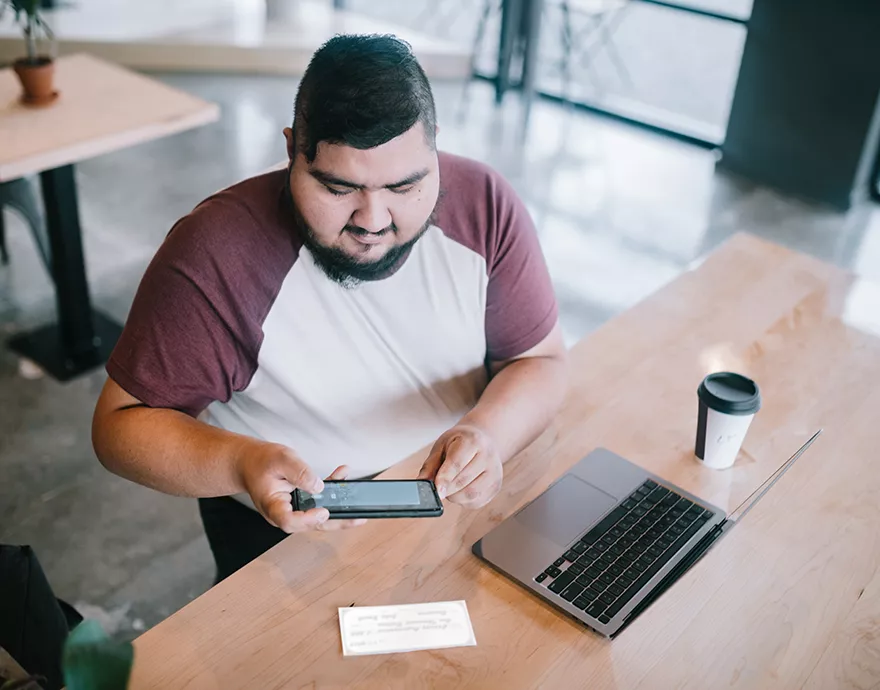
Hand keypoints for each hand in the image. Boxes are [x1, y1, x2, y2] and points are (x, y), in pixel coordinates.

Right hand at [236, 443, 365, 533]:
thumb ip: (299, 472)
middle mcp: (284, 513)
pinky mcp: (301, 504)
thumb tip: (319, 486)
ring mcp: (293, 510)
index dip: (308, 520)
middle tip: (357, 518)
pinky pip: (319, 503)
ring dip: (339, 505)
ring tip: (355, 492)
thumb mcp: (280, 459)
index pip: (290, 522)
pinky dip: (332, 491)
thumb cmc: (260, 462)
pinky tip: (341, 476)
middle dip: (337, 522)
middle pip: (311, 525)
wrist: (249, 463)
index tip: (322, 511)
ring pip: (319, 516)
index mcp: (273, 506)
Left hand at [418, 424, 502, 508]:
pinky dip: (463, 501)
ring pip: (471, 494)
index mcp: (473, 441)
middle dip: (446, 489)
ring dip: (454, 496)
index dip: (445, 479)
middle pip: (463, 481)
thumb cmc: (459, 443)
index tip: (436, 491)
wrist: (483, 440)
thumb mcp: (442, 446)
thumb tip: (421, 483)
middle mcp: (488, 456)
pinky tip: (459, 490)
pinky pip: (476, 502)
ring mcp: (495, 472)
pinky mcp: (496, 486)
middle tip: (438, 487)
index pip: (457, 464)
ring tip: (449, 487)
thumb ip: (430, 465)